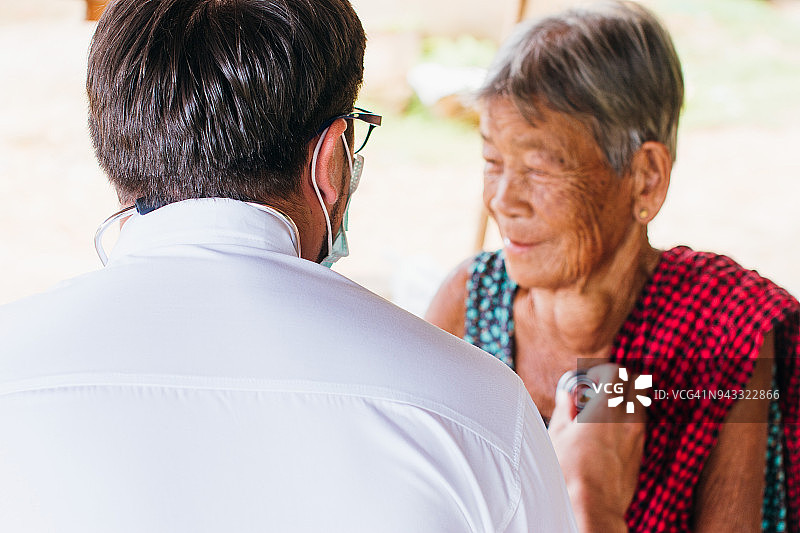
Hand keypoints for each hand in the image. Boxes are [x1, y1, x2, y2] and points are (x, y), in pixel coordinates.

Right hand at [548, 363, 645, 532]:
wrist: (593, 506)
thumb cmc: (570, 472)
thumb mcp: (558, 435)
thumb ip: (565, 408)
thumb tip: (567, 395)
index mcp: (606, 408)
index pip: (616, 372)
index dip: (602, 370)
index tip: (589, 378)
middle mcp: (627, 419)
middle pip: (634, 384)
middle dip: (617, 382)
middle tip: (597, 392)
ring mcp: (637, 437)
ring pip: (638, 406)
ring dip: (622, 402)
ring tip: (600, 415)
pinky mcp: (640, 454)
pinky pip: (637, 427)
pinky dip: (625, 423)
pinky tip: (606, 437)